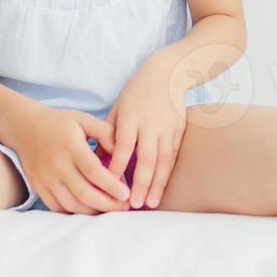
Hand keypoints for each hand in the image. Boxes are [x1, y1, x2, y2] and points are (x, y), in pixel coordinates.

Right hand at [5, 103, 130, 213]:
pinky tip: (90, 209)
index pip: (93, 171)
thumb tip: (123, 150)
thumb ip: (105, 132)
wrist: (25, 127)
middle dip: (107, 204)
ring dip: (94, 211)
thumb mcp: (84, 119)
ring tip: (111, 209)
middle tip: (124, 206)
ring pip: (72, 204)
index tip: (126, 194)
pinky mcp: (38, 187)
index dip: (111, 185)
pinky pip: (58, 207)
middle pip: (84, 192)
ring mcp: (46, 178)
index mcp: (70, 146)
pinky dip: (75, 212)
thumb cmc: (60, 123)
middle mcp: (57, 164)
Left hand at [107, 59, 187, 209]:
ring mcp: (168, 127)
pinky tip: (162, 188)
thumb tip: (97, 160)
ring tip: (150, 203)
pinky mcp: (179, 130)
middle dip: (140, 183)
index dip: (118, 166)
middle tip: (134, 204)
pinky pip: (173, 155)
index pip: (124, 145)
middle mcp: (150, 123)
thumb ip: (109, 132)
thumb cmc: (137, 91)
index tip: (111, 186)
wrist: (169, 73)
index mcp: (131, 115)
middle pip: (146, 157)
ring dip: (157, 184)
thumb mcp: (119, 106)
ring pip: (163, 160)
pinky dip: (167, 173)